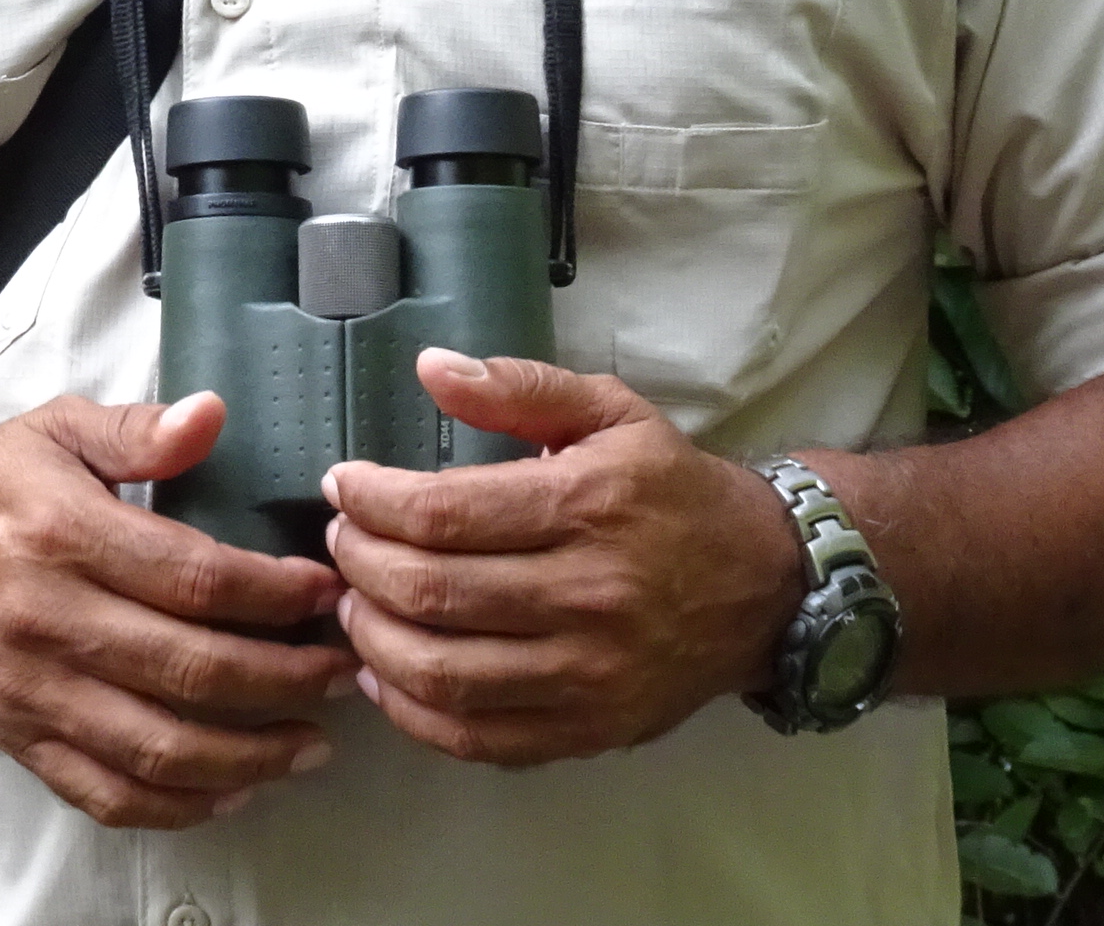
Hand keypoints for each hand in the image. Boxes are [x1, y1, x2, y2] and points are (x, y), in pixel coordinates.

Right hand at [0, 388, 351, 829]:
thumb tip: (213, 416)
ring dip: (251, 753)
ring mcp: (33, 692)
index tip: (326, 591)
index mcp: (62, 534)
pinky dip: (180, 805)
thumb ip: (138, 429)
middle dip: (287, 678)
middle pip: (191, 670)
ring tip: (313, 740)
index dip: (274, 593)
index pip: (194, 577)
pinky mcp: (21, 738)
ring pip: (159, 748)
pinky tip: (236, 786)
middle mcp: (47, 621)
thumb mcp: (56, 429)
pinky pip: (107, 794)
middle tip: (345, 670)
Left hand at [325, 349, 805, 766]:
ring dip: (374, 640)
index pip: (445, 514)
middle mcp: (587, 595)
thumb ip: (519, 386)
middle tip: (339, 541)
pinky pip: (478, 736)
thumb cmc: (673, 489)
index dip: (373, 502)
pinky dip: (413, 711)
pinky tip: (385, 675)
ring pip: (445, 672)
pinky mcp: (588, 730)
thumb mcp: (610, 411)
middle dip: (361, 566)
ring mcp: (588, 675)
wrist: (764, 584)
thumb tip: (429, 368)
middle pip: (433, 593)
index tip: (343, 485)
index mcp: (587, 506)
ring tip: (353, 603)